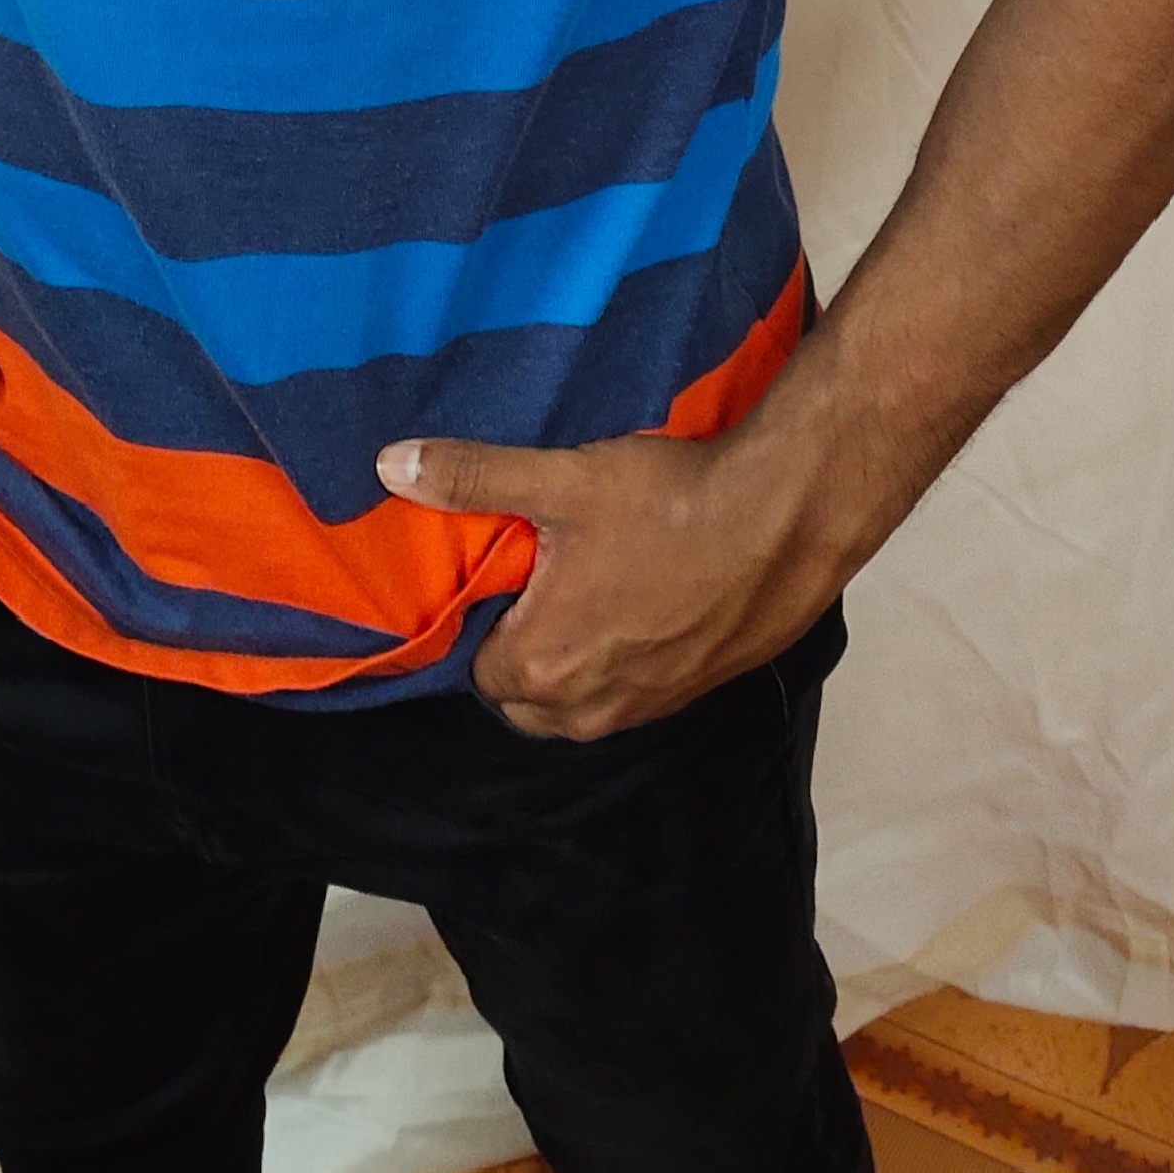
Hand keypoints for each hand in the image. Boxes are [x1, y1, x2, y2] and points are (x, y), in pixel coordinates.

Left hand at [376, 424, 836, 738]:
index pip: (478, 671)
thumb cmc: (668, 503)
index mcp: (543, 665)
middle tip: (538, 586)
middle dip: (520, 655)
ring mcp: (647, 708)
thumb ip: (472, 477)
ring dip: (573, 666)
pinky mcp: (694, 695)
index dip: (485, 623)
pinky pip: (633, 697)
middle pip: (523, 699)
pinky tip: (642, 605)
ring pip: (580, 707)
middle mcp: (589, 707)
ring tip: (587, 593)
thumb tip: (389, 465)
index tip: (503, 580)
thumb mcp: (562, 481)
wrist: (784, 518)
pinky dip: (624, 667)